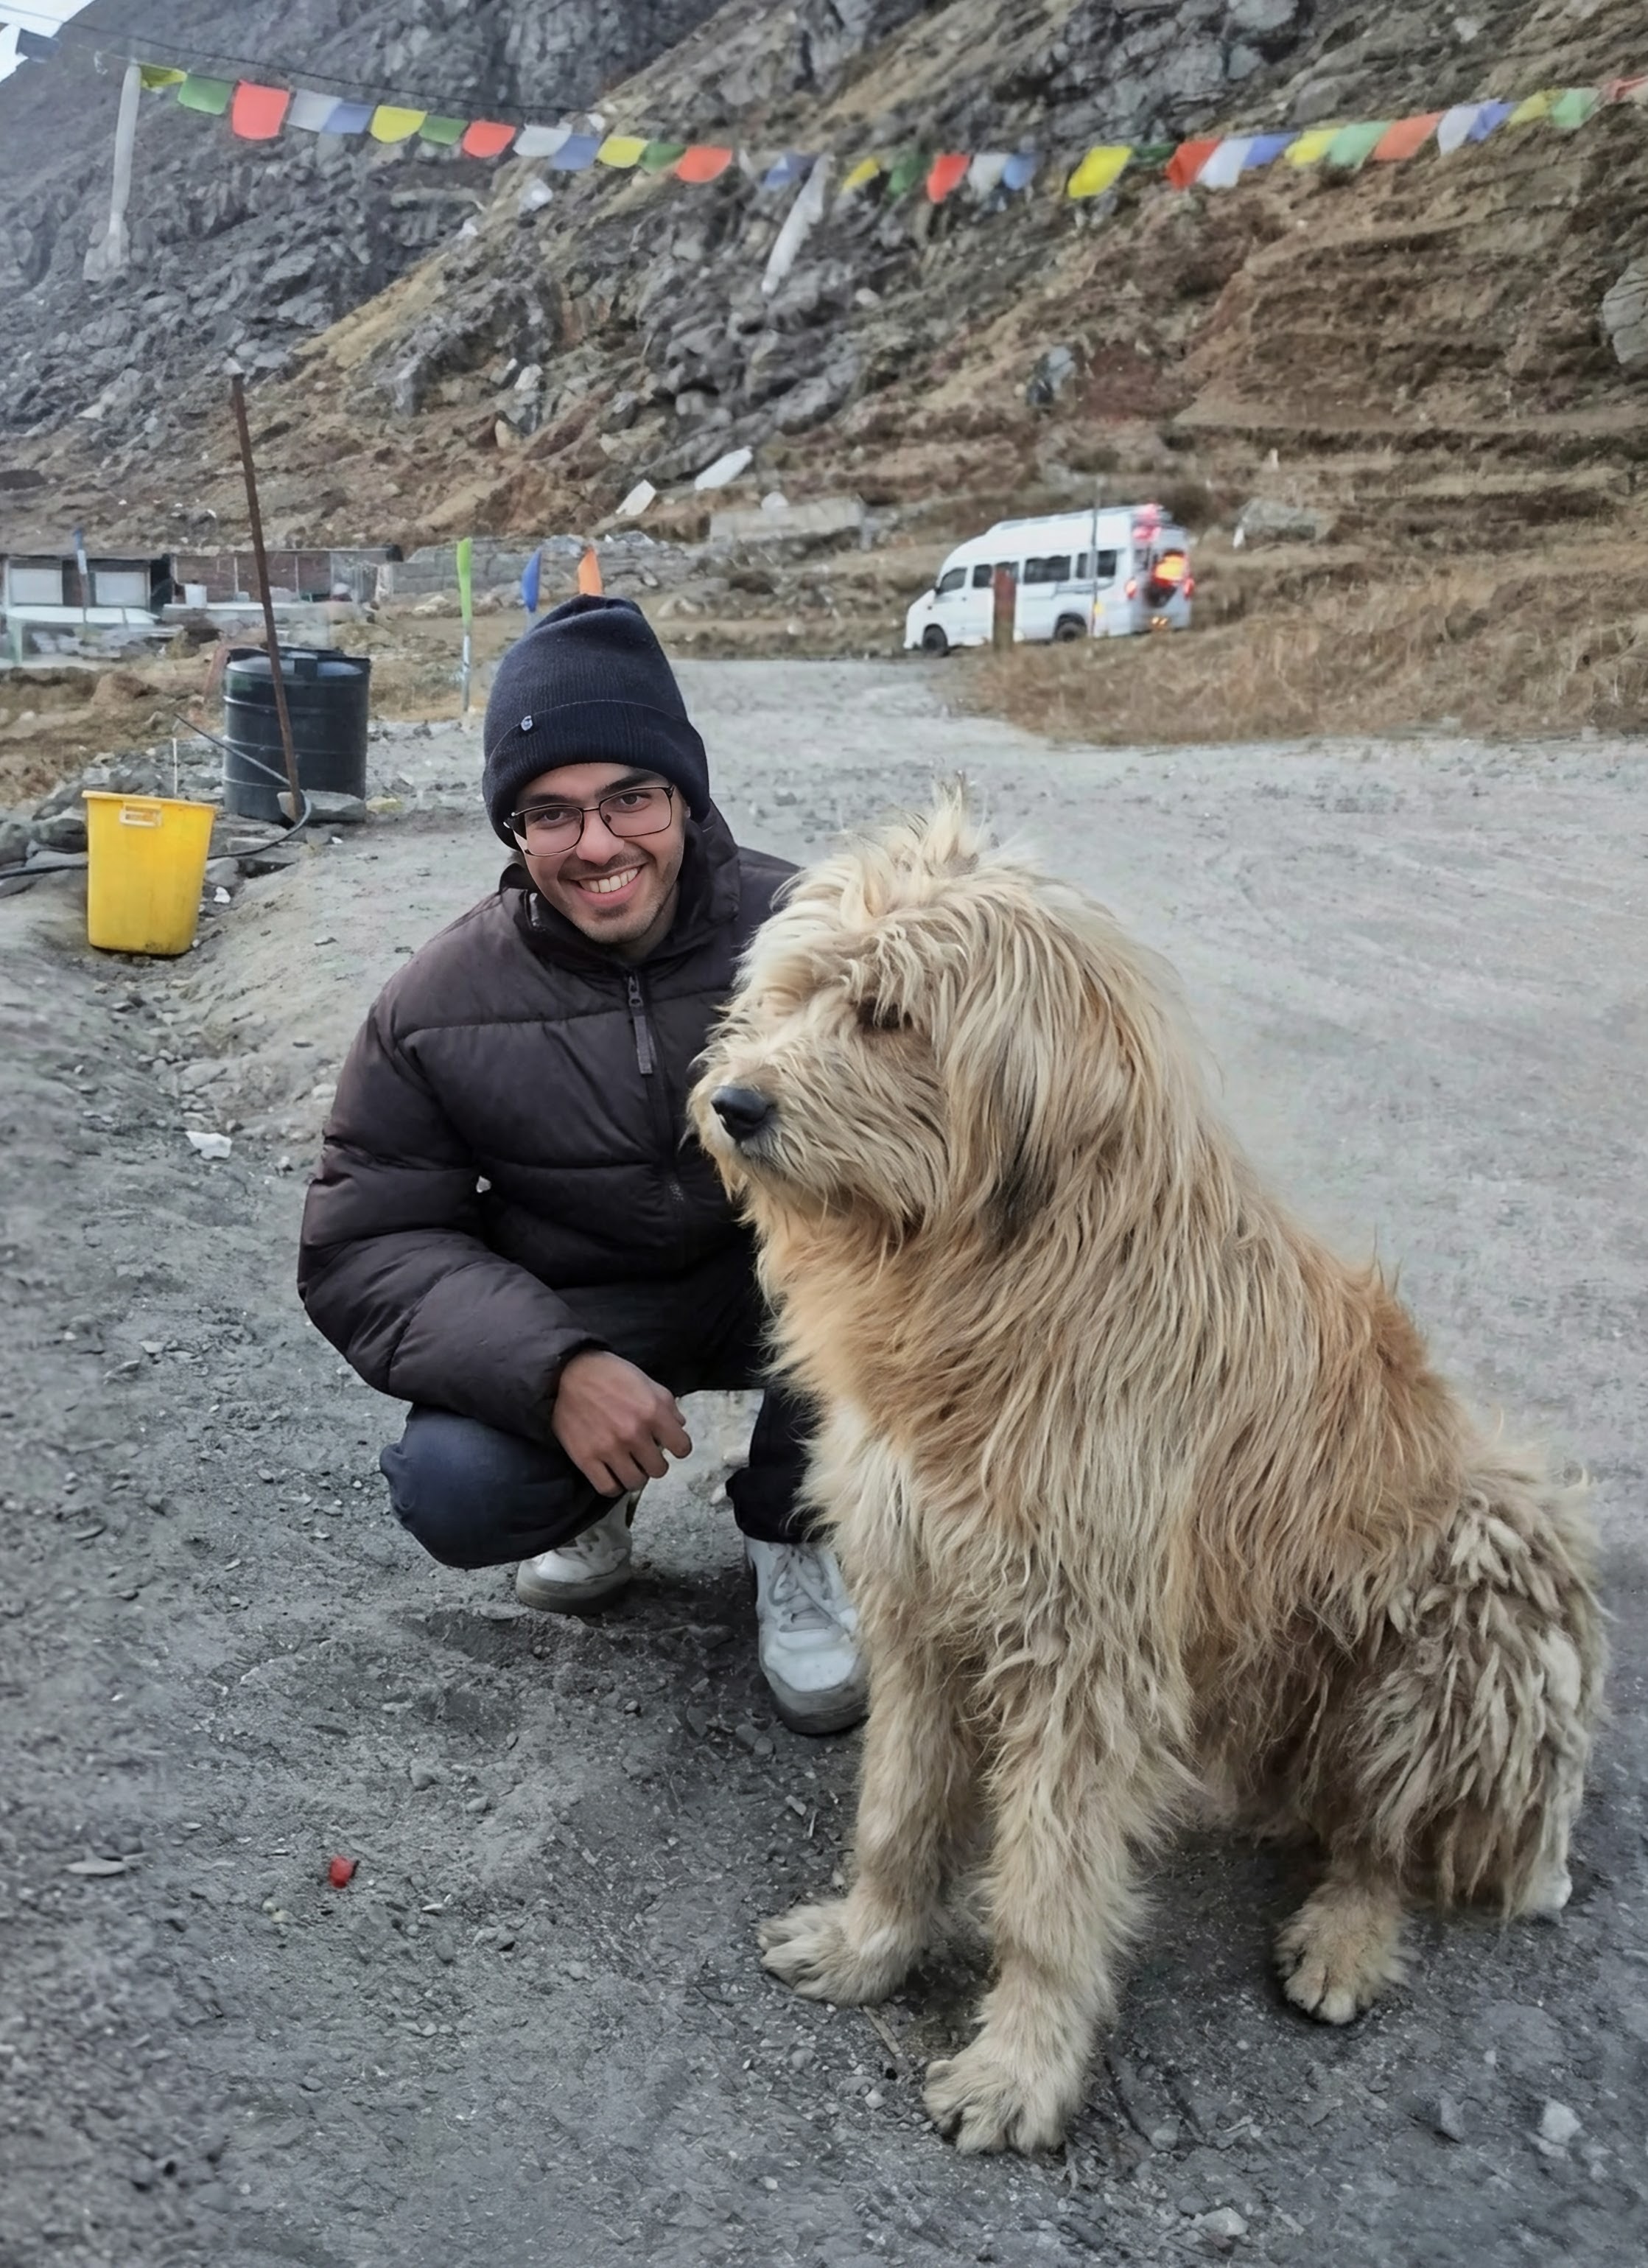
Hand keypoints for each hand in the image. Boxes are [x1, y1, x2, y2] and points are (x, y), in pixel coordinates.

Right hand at [550, 1350, 691, 1496]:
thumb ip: (668, 1406)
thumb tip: (679, 1427)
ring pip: (636, 1483)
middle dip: (655, 1462)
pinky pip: (608, 1488)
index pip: (682, 1448)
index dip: (678, 1446)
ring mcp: (609, 1449)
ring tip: (629, 1464)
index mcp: (653, 1412)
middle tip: (644, 1453)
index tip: (669, 1444)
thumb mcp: (647, 1382)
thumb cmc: (610, 1374)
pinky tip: (613, 1473)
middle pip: (659, 1470)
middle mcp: (634, 1433)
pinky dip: (614, 1484)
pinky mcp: (586, 1458)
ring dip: (636, 1475)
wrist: (568, 1373)